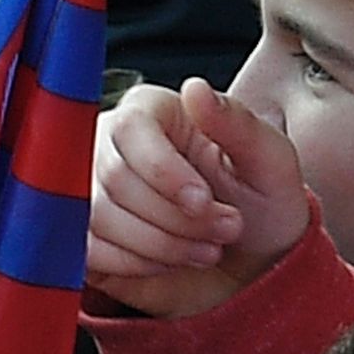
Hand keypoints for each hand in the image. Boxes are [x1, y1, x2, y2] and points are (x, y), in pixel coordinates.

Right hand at [84, 79, 314, 320]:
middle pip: (114, 178)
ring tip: (206, 250)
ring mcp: (88, 192)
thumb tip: (194, 88)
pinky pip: (85, 251)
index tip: (203, 201)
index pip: (130, 128)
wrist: (252, 265)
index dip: (163, 170)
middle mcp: (110, 145)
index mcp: (153, 113)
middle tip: (225, 230)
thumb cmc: (262, 206)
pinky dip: (133, 264)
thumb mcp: (270, 162)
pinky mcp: (82, 236)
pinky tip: (168, 263)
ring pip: (98, 217)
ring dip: (160, 244)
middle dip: (174, 216)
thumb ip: (238, 123)